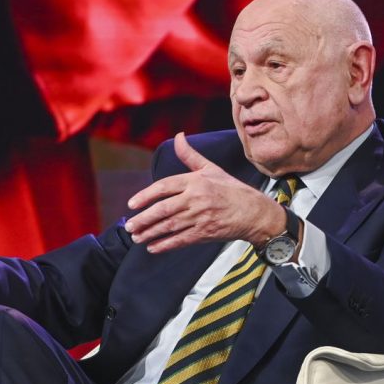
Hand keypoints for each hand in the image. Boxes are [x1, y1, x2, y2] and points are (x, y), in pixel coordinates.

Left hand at [125, 132, 286, 252]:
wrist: (254, 212)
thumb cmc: (231, 189)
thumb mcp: (211, 168)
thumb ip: (190, 155)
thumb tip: (178, 136)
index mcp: (196, 181)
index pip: (164, 187)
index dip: (145, 196)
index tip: (131, 204)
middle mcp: (196, 198)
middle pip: (163, 209)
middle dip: (143, 219)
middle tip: (129, 226)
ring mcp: (201, 217)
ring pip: (169, 226)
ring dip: (150, 233)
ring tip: (136, 237)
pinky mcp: (206, 233)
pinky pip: (181, 240)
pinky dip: (165, 245)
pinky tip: (152, 247)